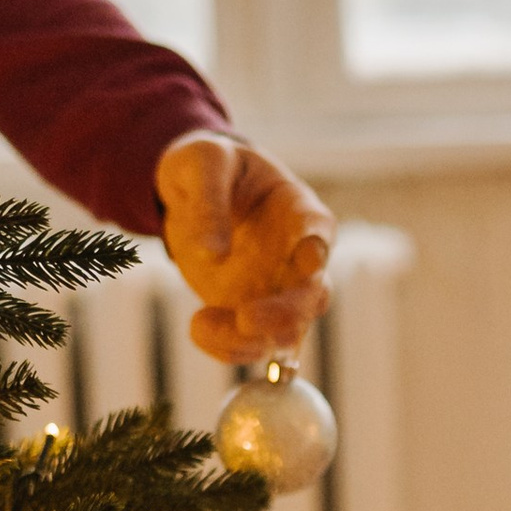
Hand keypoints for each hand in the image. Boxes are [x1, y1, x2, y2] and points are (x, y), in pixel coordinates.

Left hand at [156, 130, 333, 362]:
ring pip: (286, 331)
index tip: (309, 258)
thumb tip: (211, 252)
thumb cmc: (207, 165)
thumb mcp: (203, 162)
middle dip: (287, 313)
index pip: (320, 232)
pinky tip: (197, 327)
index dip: (318, 249)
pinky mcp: (248, 312)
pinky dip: (227, 347)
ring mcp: (276, 290)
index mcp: (298, 211)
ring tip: (203, 324)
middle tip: (248, 318)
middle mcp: (297, 258)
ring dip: (254, 340)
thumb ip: (209, 199)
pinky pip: (248, 343)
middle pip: (312, 296)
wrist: (190, 191)